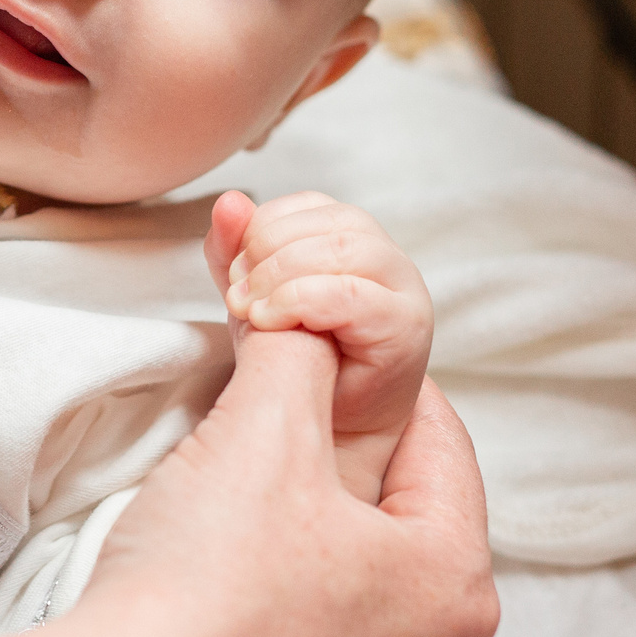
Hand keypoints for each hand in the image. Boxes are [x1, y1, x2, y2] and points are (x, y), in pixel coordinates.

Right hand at [74, 333, 495, 636]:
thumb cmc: (203, 581)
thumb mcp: (261, 426)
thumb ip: (298, 351)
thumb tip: (307, 316)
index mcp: (455, 590)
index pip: (441, 449)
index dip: (383, 384)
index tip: (335, 357)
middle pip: (401, 539)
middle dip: (345, 482)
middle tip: (277, 438)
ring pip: (359, 621)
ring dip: (316, 572)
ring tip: (242, 534)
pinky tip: (220, 623)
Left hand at [205, 189, 432, 501]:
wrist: (326, 436)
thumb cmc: (295, 364)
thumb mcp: (254, 297)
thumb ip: (237, 250)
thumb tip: (229, 200)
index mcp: (352, 240)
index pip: (308, 206)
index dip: (263, 228)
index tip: (234, 269)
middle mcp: (387, 259)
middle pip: (329, 223)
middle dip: (269, 252)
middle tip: (238, 296)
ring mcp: (404, 291)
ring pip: (343, 249)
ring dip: (281, 276)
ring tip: (251, 312)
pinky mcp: (407, 327)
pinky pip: (351, 293)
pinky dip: (300, 300)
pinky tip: (270, 322)